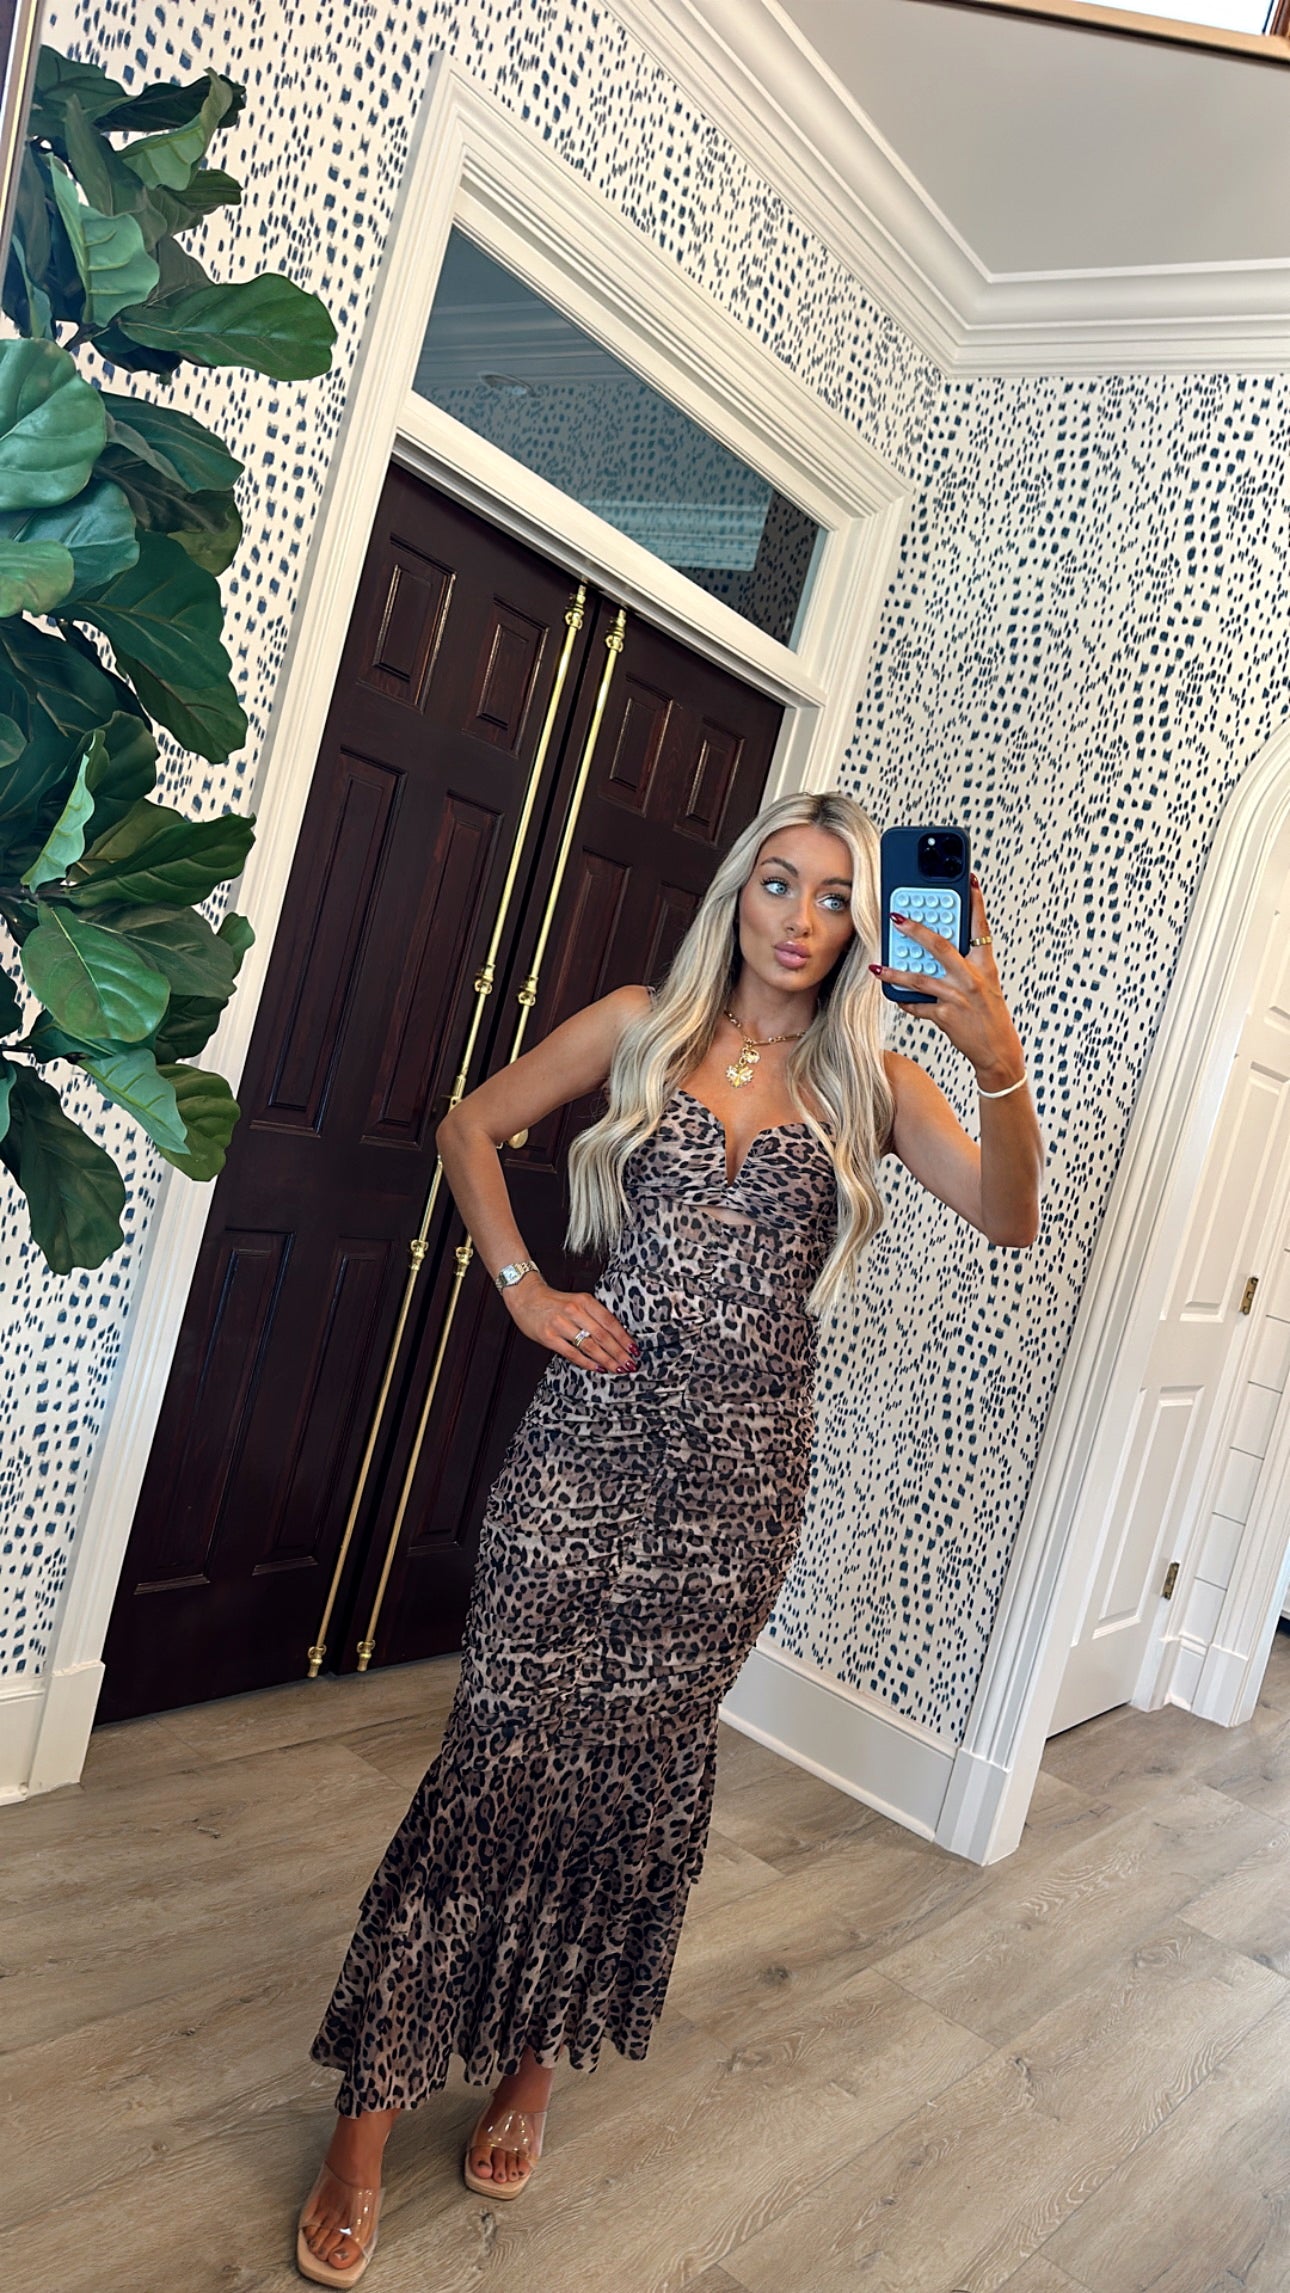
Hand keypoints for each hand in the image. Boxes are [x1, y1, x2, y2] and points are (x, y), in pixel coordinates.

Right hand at [504, 1277, 637, 1374]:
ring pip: (589, 1346)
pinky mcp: (548, 1337)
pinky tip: (596, 1368)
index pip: (610, 1321)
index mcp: (584, 1300)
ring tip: (616, 1368)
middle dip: (618, 1352)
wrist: (526, 1297)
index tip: (634, 1349)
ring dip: (606, 1360)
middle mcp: (574, 1311)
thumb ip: (594, 1316)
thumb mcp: (577, 1301)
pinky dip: (586, 1362)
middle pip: (602, 1335)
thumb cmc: (553, 1301)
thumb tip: (616, 1337)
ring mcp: (560, 1324)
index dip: (623, 1337)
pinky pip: (572, 1353)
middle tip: (629, 1363)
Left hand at [870, 875, 1024, 1088]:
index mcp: (985, 966)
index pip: (981, 928)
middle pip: (941, 947)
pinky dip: (904, 1001)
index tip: (970, 881)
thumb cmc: (990, 1016)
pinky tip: (893, 995)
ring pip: (920, 979)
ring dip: (895, 972)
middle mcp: (972, 978)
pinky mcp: (946, 1016)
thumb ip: (968, 965)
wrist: (998, 1051)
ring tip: (877, 967)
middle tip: (897, 919)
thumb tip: (941, 949)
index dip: (976, 903)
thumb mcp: (987, 985)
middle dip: (916, 931)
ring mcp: (958, 997)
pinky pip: (918, 1006)